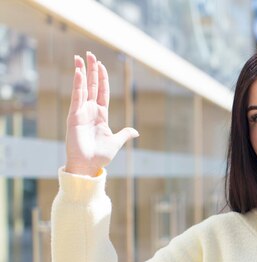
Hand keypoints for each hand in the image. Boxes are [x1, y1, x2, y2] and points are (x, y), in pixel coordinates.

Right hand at [65, 51, 138, 175]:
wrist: (88, 166)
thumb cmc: (100, 155)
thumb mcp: (116, 142)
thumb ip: (125, 133)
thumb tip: (136, 131)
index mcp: (101, 115)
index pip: (103, 92)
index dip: (102, 78)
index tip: (101, 65)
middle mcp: (90, 110)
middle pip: (92, 85)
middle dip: (91, 70)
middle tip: (89, 54)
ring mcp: (81, 112)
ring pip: (83, 88)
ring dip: (82, 72)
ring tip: (81, 57)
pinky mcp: (74, 116)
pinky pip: (77, 97)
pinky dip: (77, 85)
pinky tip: (78, 72)